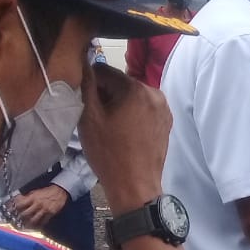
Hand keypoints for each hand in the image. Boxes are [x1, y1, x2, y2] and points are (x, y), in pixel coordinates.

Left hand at [8, 185, 68, 228]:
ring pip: (33, 219)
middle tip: (15, 221)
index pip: (19, 204)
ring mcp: (44, 209)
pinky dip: (38, 225)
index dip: (13, 208)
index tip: (9, 211)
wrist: (60, 191)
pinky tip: (35, 226)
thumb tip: (16, 201)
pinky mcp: (50, 213)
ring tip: (23, 226)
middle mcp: (37, 204)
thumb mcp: (34, 192)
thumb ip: (26, 198)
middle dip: (19, 218)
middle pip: (25, 214)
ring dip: (27, 224)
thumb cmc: (47, 191)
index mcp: (32, 197)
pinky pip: (43, 221)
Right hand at [79, 64, 169, 213]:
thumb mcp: (89, 118)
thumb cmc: (109, 154)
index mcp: (136, 89)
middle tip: (96, 118)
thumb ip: (86, 86)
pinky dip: (131, 113)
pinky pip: (143, 108)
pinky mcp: (166, 120)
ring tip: (110, 127)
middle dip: (105, 95)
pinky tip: (123, 132)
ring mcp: (163, 107)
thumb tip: (83, 64)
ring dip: (118, 104)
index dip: (89, 83)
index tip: (83, 101)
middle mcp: (154, 93)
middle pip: (120, 82)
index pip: (104, 70)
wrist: (135, 185)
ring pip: (131, 95)